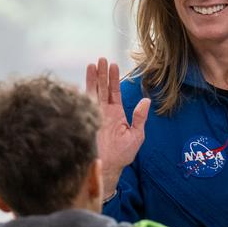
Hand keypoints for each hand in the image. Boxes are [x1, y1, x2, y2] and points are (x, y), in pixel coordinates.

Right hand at [86, 58, 150, 196]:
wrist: (108, 168)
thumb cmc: (123, 155)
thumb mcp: (136, 135)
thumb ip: (140, 118)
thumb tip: (146, 101)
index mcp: (116, 114)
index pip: (114, 92)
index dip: (113, 78)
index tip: (113, 64)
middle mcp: (104, 112)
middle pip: (102, 88)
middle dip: (102, 73)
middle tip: (101, 58)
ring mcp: (95, 116)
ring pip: (93, 93)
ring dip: (92, 78)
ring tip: (92, 64)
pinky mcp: (87, 121)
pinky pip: (84, 105)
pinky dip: (82, 93)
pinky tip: (81, 82)